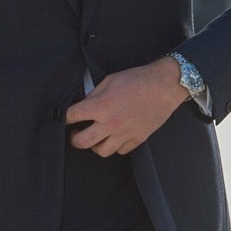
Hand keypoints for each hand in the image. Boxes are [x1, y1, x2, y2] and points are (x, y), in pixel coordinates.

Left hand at [66, 57, 187, 156]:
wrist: (165, 85)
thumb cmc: (138, 79)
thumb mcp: (110, 80)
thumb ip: (94, 94)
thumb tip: (84, 105)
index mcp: (101, 105)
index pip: (72, 117)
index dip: (64, 118)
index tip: (65, 119)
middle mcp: (110, 123)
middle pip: (82, 142)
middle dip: (74, 139)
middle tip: (76, 133)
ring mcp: (125, 133)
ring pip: (101, 151)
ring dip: (95, 145)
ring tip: (96, 137)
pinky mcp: (138, 138)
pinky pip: (120, 151)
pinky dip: (115, 146)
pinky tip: (115, 137)